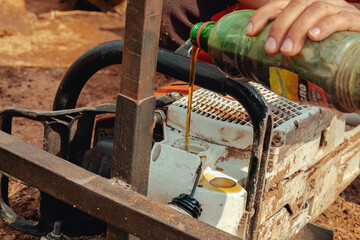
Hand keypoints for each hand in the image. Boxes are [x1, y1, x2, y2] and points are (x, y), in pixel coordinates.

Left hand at [245, 0, 359, 55]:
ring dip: (298, 30)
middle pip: (296, 5)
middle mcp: (321, 2)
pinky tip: (314, 37)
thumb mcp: (305, 45)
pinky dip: (325, 26)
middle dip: (279, 27)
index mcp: (305, 6)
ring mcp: (338, 9)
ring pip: (316, 9)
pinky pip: (339, 19)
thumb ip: (287, 47)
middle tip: (271, 49)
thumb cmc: (330, 48)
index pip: (280, 3)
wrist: (358, 54)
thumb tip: (261, 65)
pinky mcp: (353, 20)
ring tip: (288, 50)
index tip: (250, 32)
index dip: (263, 14)